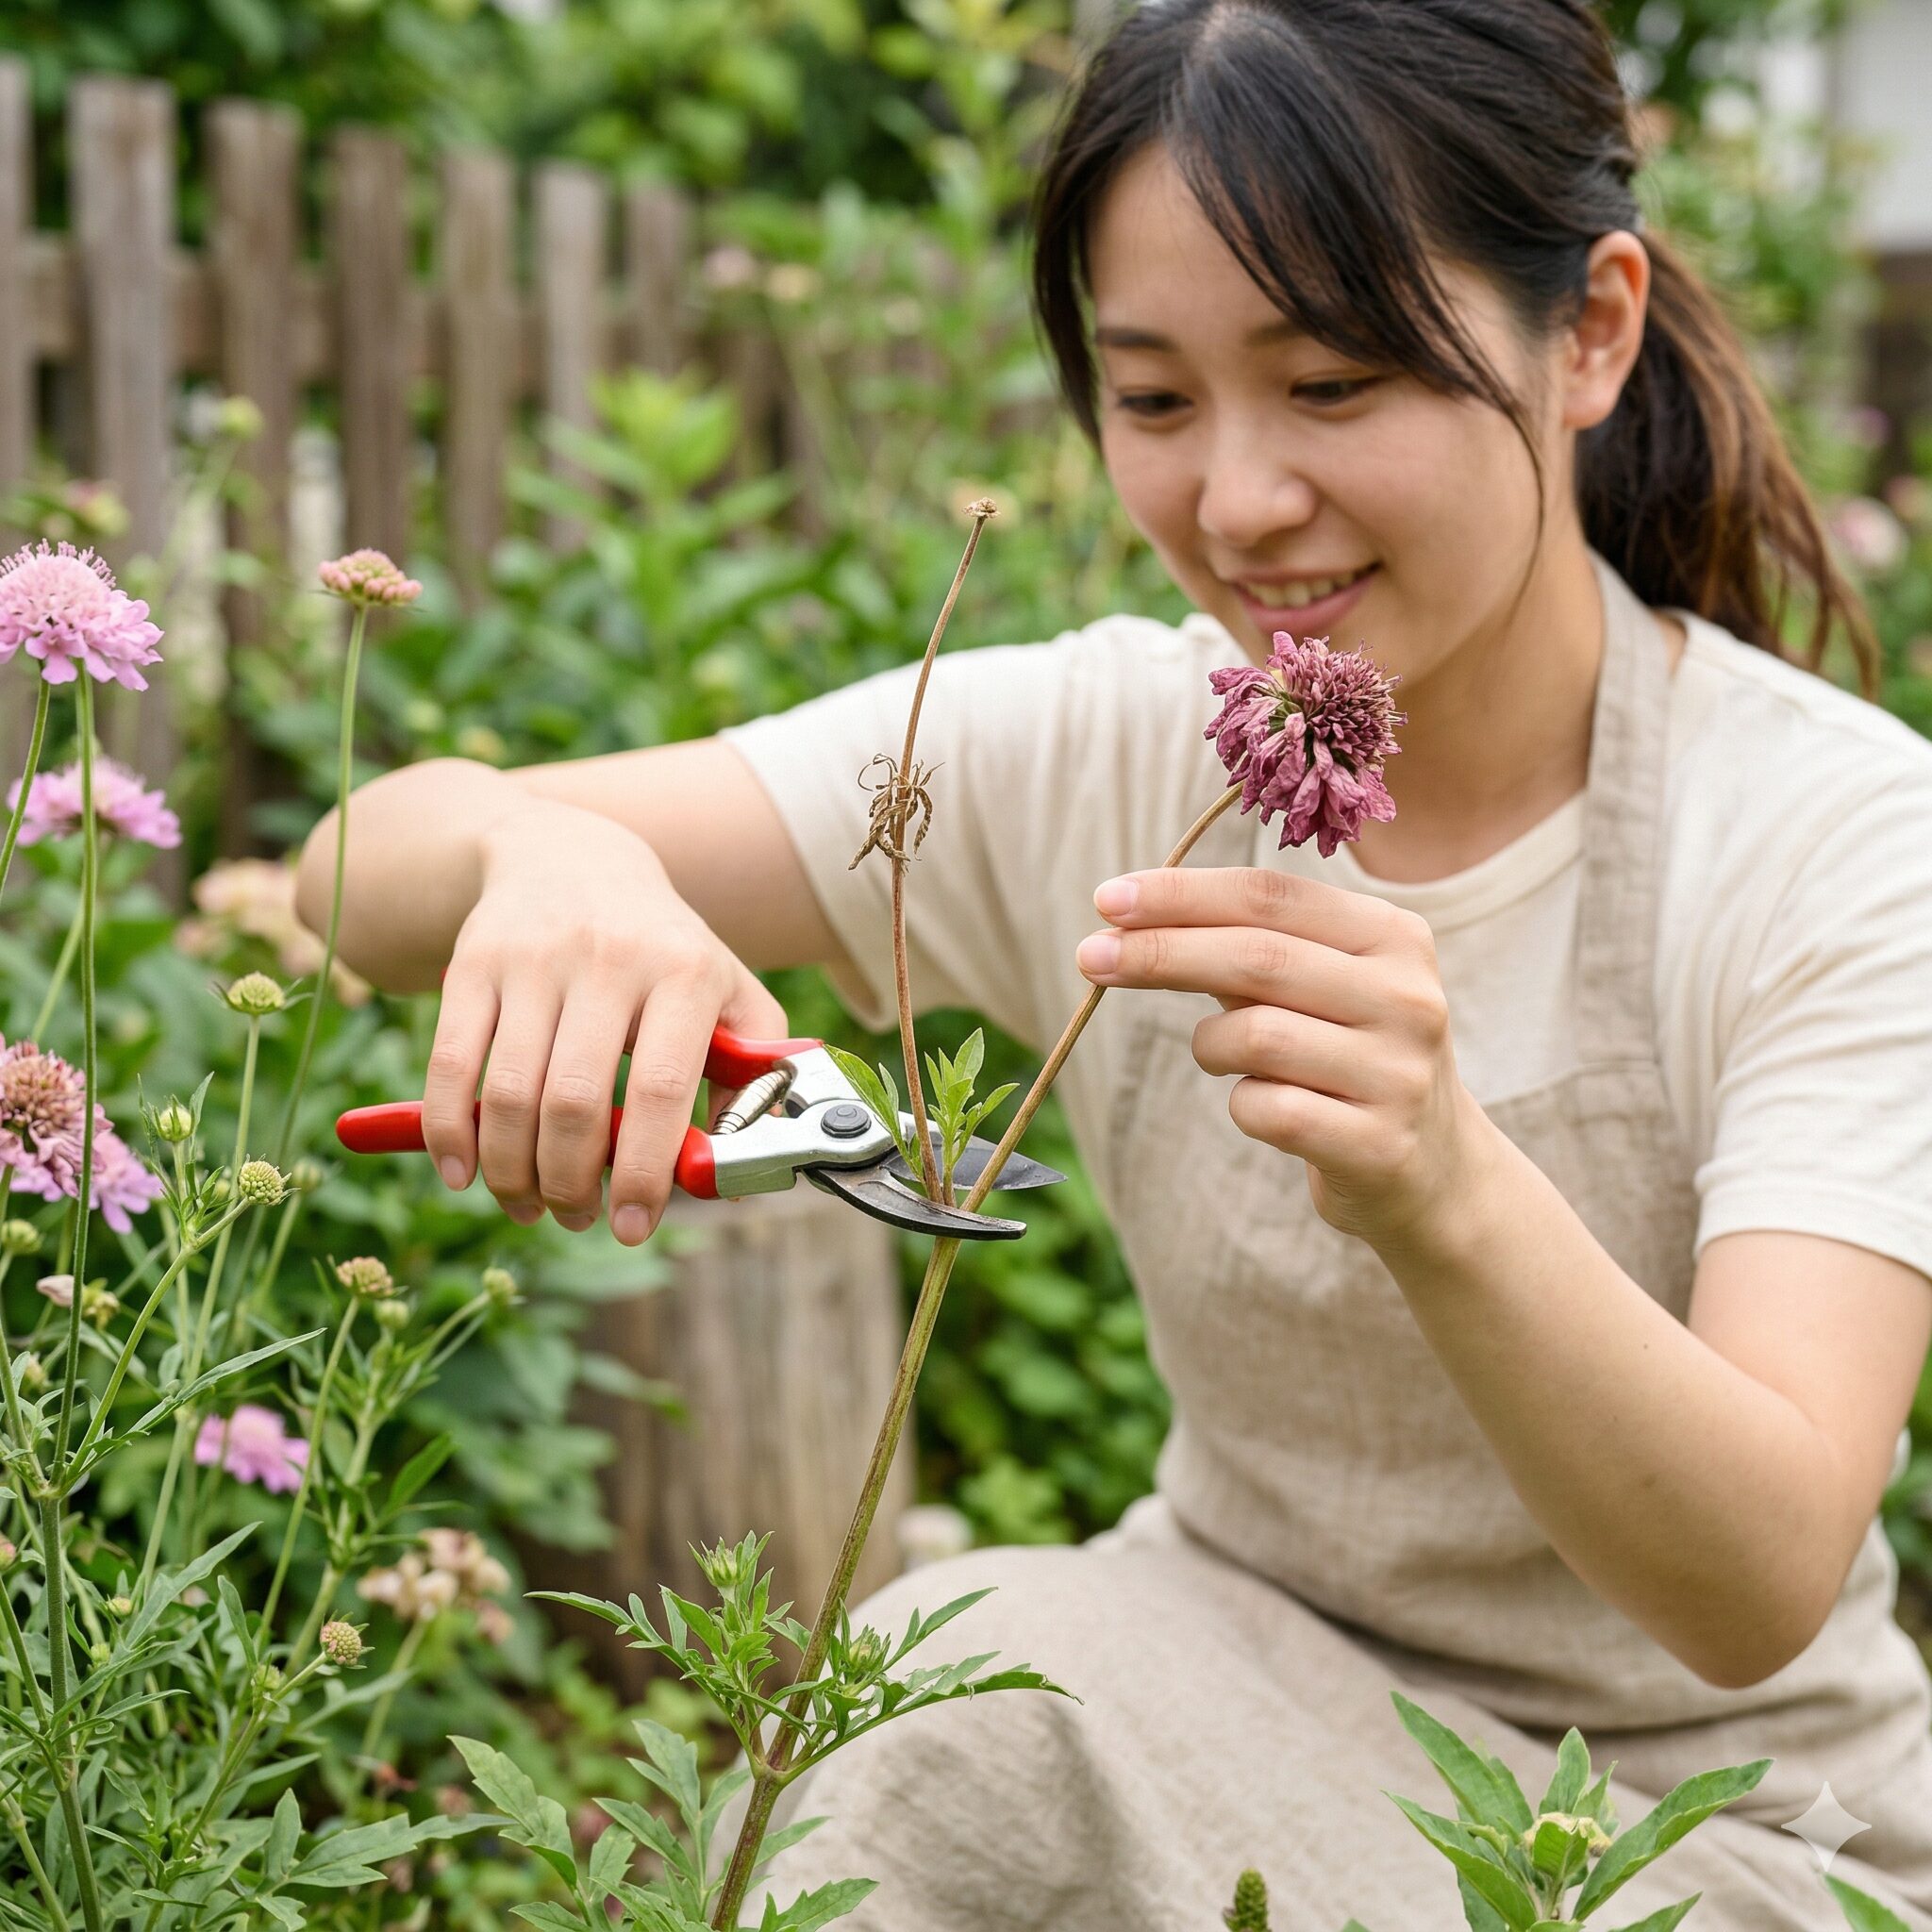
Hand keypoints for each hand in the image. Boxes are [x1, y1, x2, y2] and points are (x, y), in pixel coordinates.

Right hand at [422, 799, 789, 1243]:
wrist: (571, 855)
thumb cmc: (663, 948)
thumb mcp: (728, 990)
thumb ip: (751, 1074)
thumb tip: (730, 1168)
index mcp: (685, 970)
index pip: (661, 1089)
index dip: (646, 1172)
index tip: (634, 1227)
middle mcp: (610, 957)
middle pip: (575, 1103)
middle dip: (571, 1184)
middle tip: (578, 1218)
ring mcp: (535, 958)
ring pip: (510, 1095)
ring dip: (513, 1174)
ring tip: (530, 1204)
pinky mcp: (472, 963)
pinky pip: (451, 1067)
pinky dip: (450, 1135)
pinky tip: (465, 1174)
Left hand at [1073, 864, 1490, 1246]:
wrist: (1433, 1170)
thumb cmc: (1343, 1056)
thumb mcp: (1315, 987)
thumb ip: (1243, 948)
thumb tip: (1125, 920)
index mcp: (1394, 936)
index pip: (1271, 895)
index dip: (1183, 892)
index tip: (1107, 899)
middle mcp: (1408, 997)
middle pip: (1257, 956)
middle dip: (1159, 951)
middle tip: (1089, 955)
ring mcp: (1399, 1074)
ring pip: (1255, 1035)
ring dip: (1210, 1045)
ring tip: (1221, 1055)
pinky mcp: (1378, 1145)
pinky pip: (1265, 1110)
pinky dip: (1242, 1104)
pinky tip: (1263, 1107)